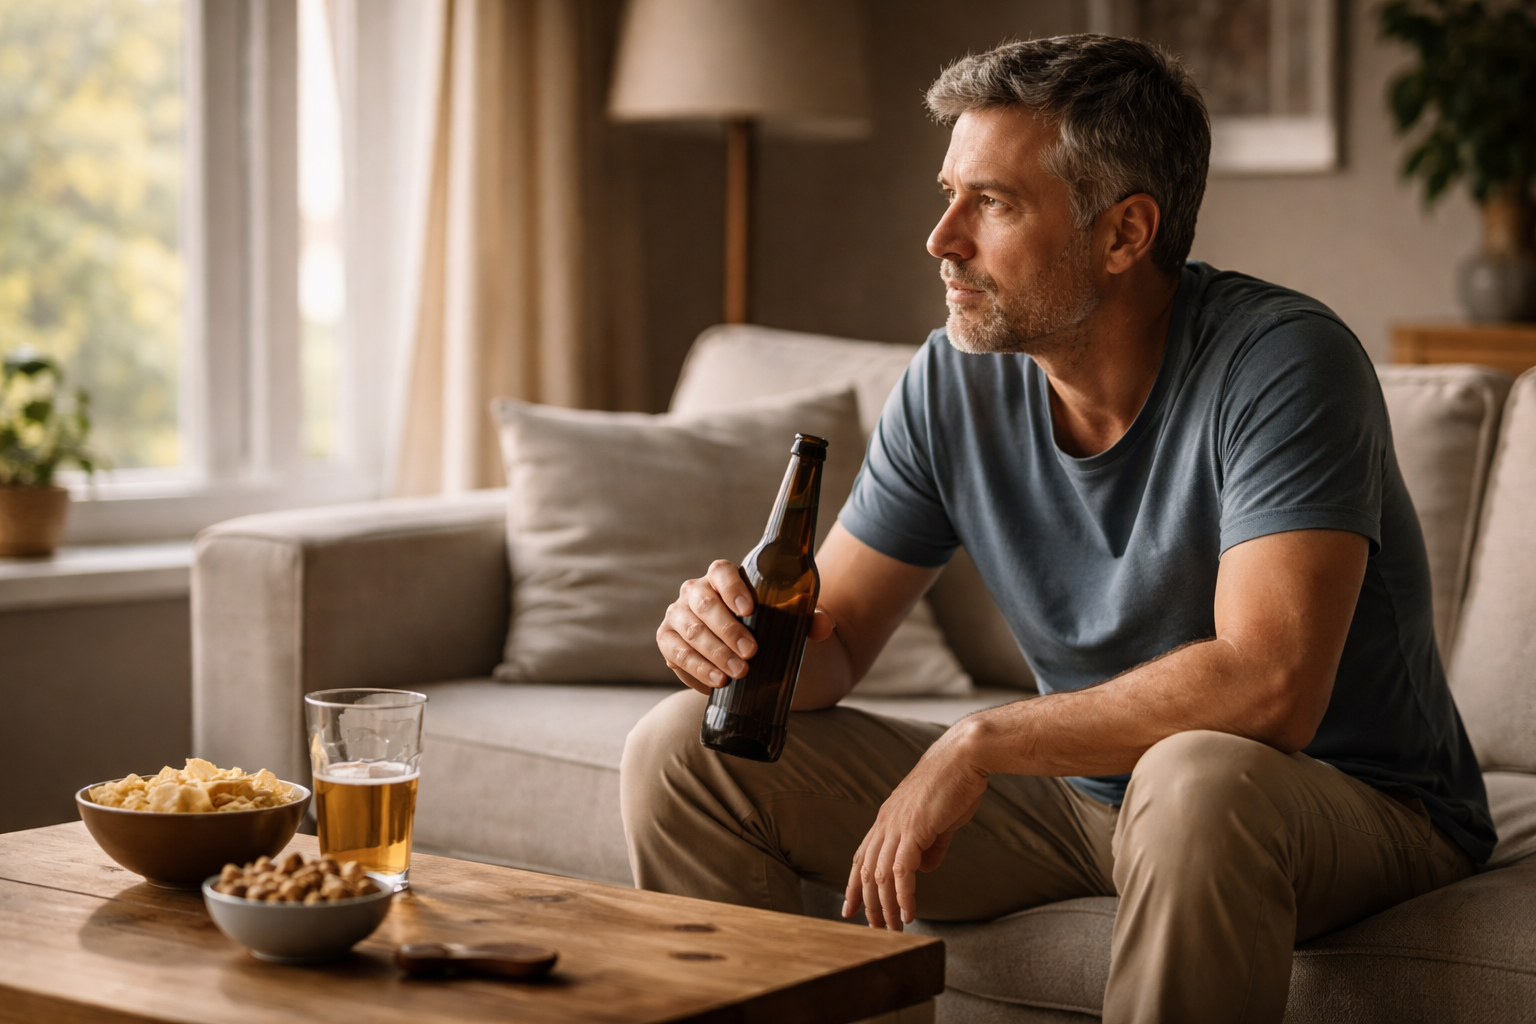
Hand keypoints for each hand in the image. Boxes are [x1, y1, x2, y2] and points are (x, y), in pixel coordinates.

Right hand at [657, 559, 832, 694]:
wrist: (743, 650)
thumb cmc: (765, 626)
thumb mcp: (789, 621)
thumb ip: (809, 620)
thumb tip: (824, 625)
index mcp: (722, 576)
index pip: (721, 572)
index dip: (732, 589)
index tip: (750, 610)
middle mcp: (694, 591)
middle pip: (705, 604)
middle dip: (728, 630)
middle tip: (751, 652)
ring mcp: (678, 615)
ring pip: (690, 630)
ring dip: (714, 653)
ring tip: (739, 673)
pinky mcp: (668, 640)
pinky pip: (675, 652)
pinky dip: (696, 668)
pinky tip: (717, 681)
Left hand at [843, 723, 989, 930]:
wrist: (965, 756)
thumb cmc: (956, 783)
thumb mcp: (940, 820)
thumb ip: (931, 845)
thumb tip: (925, 867)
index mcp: (888, 817)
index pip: (861, 856)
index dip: (854, 884)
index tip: (850, 907)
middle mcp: (885, 822)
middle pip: (865, 870)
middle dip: (867, 903)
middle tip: (874, 928)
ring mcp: (897, 825)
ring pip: (880, 875)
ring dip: (885, 905)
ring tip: (892, 928)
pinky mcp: (914, 829)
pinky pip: (902, 871)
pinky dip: (903, 895)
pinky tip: (909, 912)